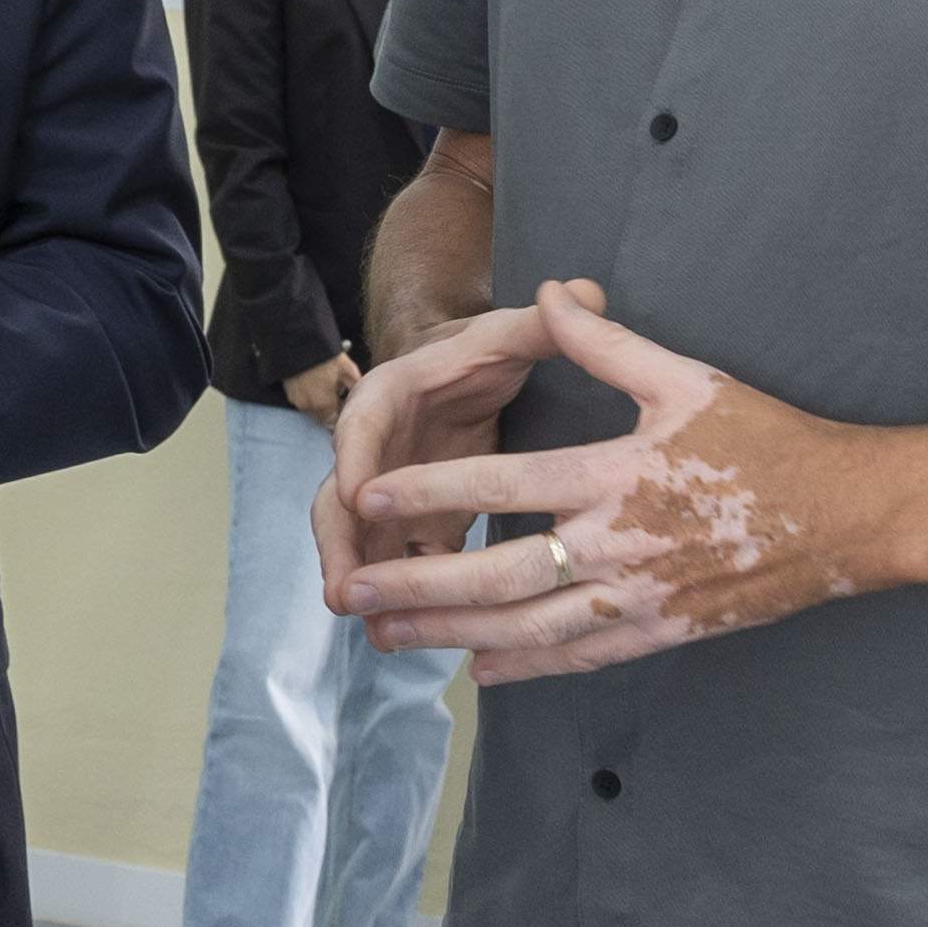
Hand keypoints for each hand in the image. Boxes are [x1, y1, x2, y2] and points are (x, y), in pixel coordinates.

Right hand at [285, 352, 362, 429]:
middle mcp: (308, 406)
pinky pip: (303, 400)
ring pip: (312, 409)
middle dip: (331, 410)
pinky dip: (310, 396)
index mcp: (323, 403)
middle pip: (322, 418)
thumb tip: (359, 395)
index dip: (341, 416)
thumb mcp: (347, 369)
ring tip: (328, 387)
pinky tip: (316, 383)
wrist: (299, 341)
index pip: (333, 423)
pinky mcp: (289, 391)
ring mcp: (296, 399)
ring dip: (320, 403)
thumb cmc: (324, 354)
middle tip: (339, 397)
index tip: (346, 408)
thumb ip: (355, 387)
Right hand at [311, 302, 558, 613]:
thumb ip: (541, 323)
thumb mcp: (506, 336)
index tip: (353, 491)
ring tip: (374, 631)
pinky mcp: (411, 523)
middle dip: (341, 546)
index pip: (360, 422)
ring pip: (363, 542)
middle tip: (345, 592)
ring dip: (366, 585)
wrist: (462, 376)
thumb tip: (585, 288)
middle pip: (342, 498)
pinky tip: (409, 638)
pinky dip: (403, 599)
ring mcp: (388, 492)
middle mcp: (375, 449)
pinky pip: (400, 563)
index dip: (353, 456)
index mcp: (390, 396)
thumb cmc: (481, 355)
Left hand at [324, 279, 890, 682]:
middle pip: (500, 576)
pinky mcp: (663, 631)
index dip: (433, 490)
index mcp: (617, 475)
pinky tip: (476, 672)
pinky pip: (581, 657)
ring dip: (451, 637)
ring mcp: (641, 598)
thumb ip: (605, 342)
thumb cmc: (768, 441)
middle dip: (417, 587)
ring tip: (387, 638)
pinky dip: (525, 668)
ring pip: (529, 629)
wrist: (852, 516)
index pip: (506, 483)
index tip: (367, 496)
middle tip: (350, 592)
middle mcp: (620, 545)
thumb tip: (549, 288)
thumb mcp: (686, 378)